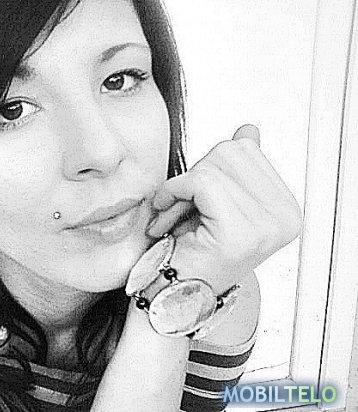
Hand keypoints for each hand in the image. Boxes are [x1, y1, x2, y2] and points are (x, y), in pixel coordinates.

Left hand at [147, 124, 301, 293]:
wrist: (172, 295)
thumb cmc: (191, 252)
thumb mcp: (217, 201)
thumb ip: (237, 168)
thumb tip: (249, 131)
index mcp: (286, 209)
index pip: (245, 148)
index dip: (209, 169)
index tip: (199, 202)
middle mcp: (285, 218)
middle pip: (230, 151)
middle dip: (195, 176)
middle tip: (185, 210)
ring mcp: (267, 227)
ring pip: (214, 165)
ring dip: (182, 189)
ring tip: (179, 217)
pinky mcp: (240, 232)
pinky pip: (201, 182)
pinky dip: (174, 192)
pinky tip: (168, 216)